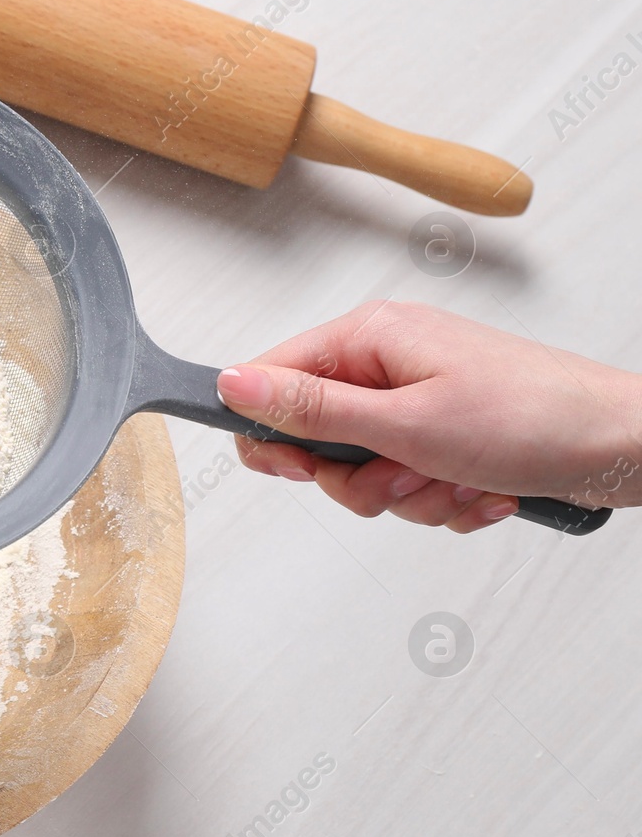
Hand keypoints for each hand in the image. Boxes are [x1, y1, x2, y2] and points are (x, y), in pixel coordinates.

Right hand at [216, 300, 641, 530]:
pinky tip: (482, 489)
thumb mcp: (405, 422)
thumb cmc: (535, 418)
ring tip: (458, 480)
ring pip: (365, 472)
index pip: (270, 378)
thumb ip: (310, 409)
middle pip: (317, 440)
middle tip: (405, 473)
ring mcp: (418, 399)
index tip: (300, 470)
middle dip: (362, 477)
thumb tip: (232, 384)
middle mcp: (387, 362)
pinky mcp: (445, 433)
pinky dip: (441, 498)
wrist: (626, 445)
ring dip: (409, 494)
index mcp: (368, 338)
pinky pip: (408, 483)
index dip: (272, 434)